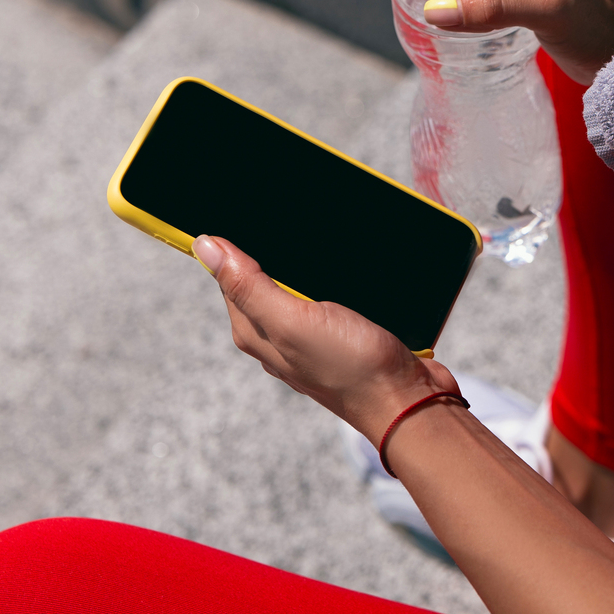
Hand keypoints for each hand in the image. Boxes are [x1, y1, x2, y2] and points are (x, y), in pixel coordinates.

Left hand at [192, 235, 458, 442]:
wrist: (408, 401)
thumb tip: (204, 247)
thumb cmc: (351, 366)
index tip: (250, 212)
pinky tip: (347, 261)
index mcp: (256, 332)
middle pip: (263, 280)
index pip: (229, 278)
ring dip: (307, 262)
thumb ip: (249, 287)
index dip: (235, 246)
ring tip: (321, 232)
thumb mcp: (293, 321)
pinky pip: (329, 295)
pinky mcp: (344, 332)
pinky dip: (334, 276)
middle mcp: (279, 336)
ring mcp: (312, 336)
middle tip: (289, 216)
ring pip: (299, 287)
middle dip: (272, 249)